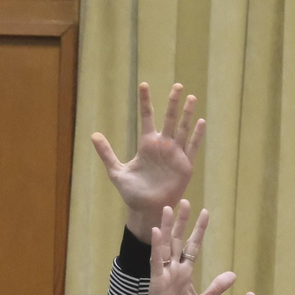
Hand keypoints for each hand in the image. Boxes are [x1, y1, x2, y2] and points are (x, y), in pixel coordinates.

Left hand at [93, 82, 204, 237]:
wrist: (146, 209)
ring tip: (191, 98)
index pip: (147, 117)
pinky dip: (196, 135)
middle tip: (177, 85)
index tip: (144, 85)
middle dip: (173, 102)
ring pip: (182, 129)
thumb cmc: (132, 193)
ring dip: (187, 114)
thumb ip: (107, 153)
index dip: (145, 101)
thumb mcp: (116, 172)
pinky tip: (200, 122)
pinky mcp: (185, 165)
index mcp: (147, 144)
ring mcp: (175, 154)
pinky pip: (192, 147)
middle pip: (169, 118)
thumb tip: (93, 135)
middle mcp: (162, 145)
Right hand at [138, 201, 235, 294]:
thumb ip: (216, 287)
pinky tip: (156, 231)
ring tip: (168, 208)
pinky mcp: (156, 280)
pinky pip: (156, 260)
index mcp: (184, 273)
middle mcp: (173, 269)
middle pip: (177, 239)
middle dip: (181, 221)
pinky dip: (156, 245)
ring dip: (166, 226)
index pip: (192, 246)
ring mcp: (163, 273)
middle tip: (185, 201)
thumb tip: (233, 274)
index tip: (205, 213)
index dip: (198, 230)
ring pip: (165, 244)